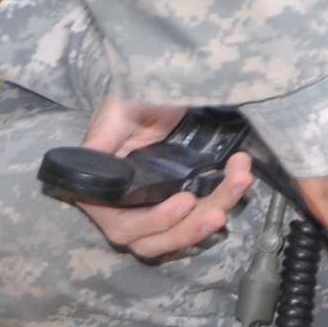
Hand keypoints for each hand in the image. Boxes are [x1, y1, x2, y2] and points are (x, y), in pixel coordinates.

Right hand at [76, 93, 252, 259]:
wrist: (157, 87)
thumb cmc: (128, 100)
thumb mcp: (114, 111)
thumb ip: (102, 138)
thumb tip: (86, 163)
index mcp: (106, 193)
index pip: (125, 225)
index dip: (155, 222)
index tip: (184, 203)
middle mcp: (131, 206)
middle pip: (158, 239)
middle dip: (190, 229)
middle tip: (218, 212)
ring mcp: (161, 202)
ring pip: (187, 227)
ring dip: (216, 208)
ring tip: (239, 183)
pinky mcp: (187, 192)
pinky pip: (206, 207)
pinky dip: (226, 195)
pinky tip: (241, 172)